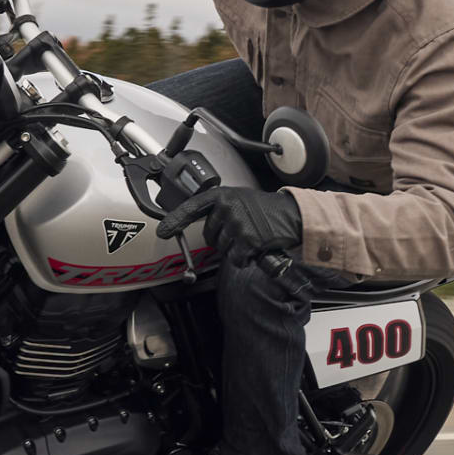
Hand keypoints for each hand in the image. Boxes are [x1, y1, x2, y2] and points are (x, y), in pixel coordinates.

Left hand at [166, 183, 305, 259]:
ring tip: (251, 236)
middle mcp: (227, 207)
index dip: (175, 221)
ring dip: (235, 249)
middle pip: (210, 236)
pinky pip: (236, 259)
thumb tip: (199, 225)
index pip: (191, 208)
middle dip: (222, 239)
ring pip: (222, 249)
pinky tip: (256, 246)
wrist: (291, 215)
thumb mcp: (239, 199)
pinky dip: (245, 258)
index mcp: (222, 195)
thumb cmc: (265, 209)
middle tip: (241, 230)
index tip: (162, 231)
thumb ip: (218, 208)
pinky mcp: (248, 240)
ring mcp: (237, 224)